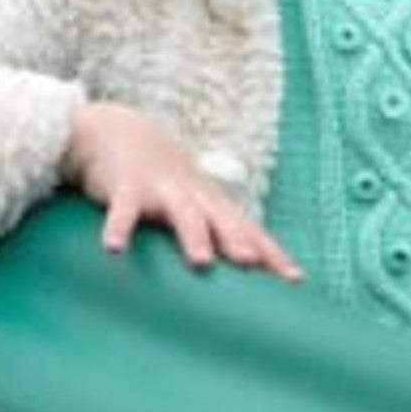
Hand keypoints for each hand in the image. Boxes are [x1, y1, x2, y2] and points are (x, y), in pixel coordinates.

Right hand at [61, 102, 301, 278]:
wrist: (120, 132)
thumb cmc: (166, 182)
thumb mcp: (194, 204)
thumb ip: (214, 234)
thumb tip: (241, 273)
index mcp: (214, 205)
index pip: (251, 231)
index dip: (272, 254)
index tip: (296, 280)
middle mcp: (195, 196)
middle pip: (224, 220)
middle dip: (239, 241)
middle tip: (252, 264)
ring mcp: (163, 190)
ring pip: (183, 214)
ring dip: (194, 236)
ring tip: (201, 262)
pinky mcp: (127, 187)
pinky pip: (123, 209)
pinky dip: (119, 227)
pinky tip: (115, 248)